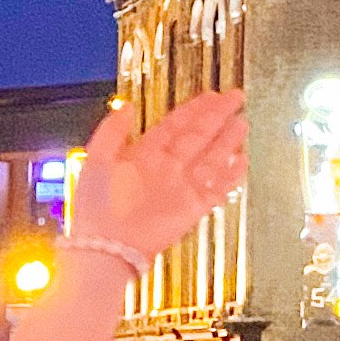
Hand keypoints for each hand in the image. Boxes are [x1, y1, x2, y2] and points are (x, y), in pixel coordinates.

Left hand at [69, 90, 249, 276]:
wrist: (107, 246)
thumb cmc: (96, 207)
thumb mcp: (96, 160)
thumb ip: (112, 131)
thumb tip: (127, 106)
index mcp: (143, 155)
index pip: (174, 125)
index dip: (193, 109)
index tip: (211, 94)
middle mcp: (166, 169)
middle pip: (197, 137)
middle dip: (216, 117)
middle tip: (236, 97)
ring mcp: (181, 188)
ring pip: (210, 159)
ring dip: (227, 141)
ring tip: (242, 123)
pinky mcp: (192, 209)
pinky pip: (216, 189)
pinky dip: (230, 176)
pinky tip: (242, 161)